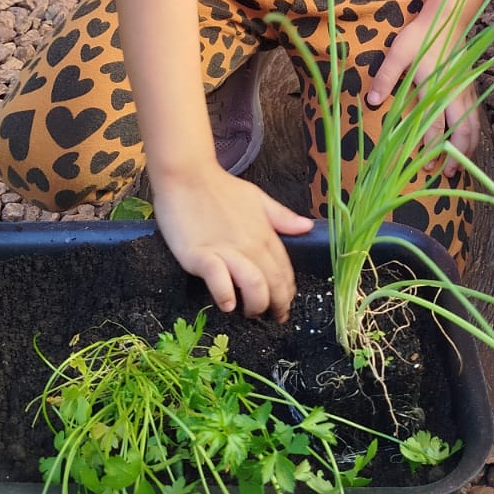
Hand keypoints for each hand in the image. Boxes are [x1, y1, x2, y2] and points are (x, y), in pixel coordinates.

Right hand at [151, 166, 312, 321]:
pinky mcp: (201, 255)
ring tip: (249, 312)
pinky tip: (226, 304)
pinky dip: (225, 296)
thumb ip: (281, 217)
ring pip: (254, 285)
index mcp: (265, 233)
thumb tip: (307, 228)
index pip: (285, 270)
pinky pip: (219, 280)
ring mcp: (226, 250)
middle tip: (271, 317)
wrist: (186, 176)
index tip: (284, 305)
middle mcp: (250, 245)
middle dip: (277, 306)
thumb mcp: (257, 198)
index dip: (287, 292)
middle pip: (273, 282)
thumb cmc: (220, 188)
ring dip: (256, 305)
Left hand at [365, 16, 480, 177]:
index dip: (432, 148)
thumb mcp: (398, 53)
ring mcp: (466, 91)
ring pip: (474, 126)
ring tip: (460, 166)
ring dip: (468, 147)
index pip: (437, 126)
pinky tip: (466, 143)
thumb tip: (373, 100)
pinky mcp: (471, 87)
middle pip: (462, 132)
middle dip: (457, 156)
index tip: (426, 164)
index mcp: (436, 88)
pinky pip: (476, 117)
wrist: (447, 19)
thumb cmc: (420, 35)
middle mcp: (455, 93)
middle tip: (448, 173)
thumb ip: (385, 76)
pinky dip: (473, 134)